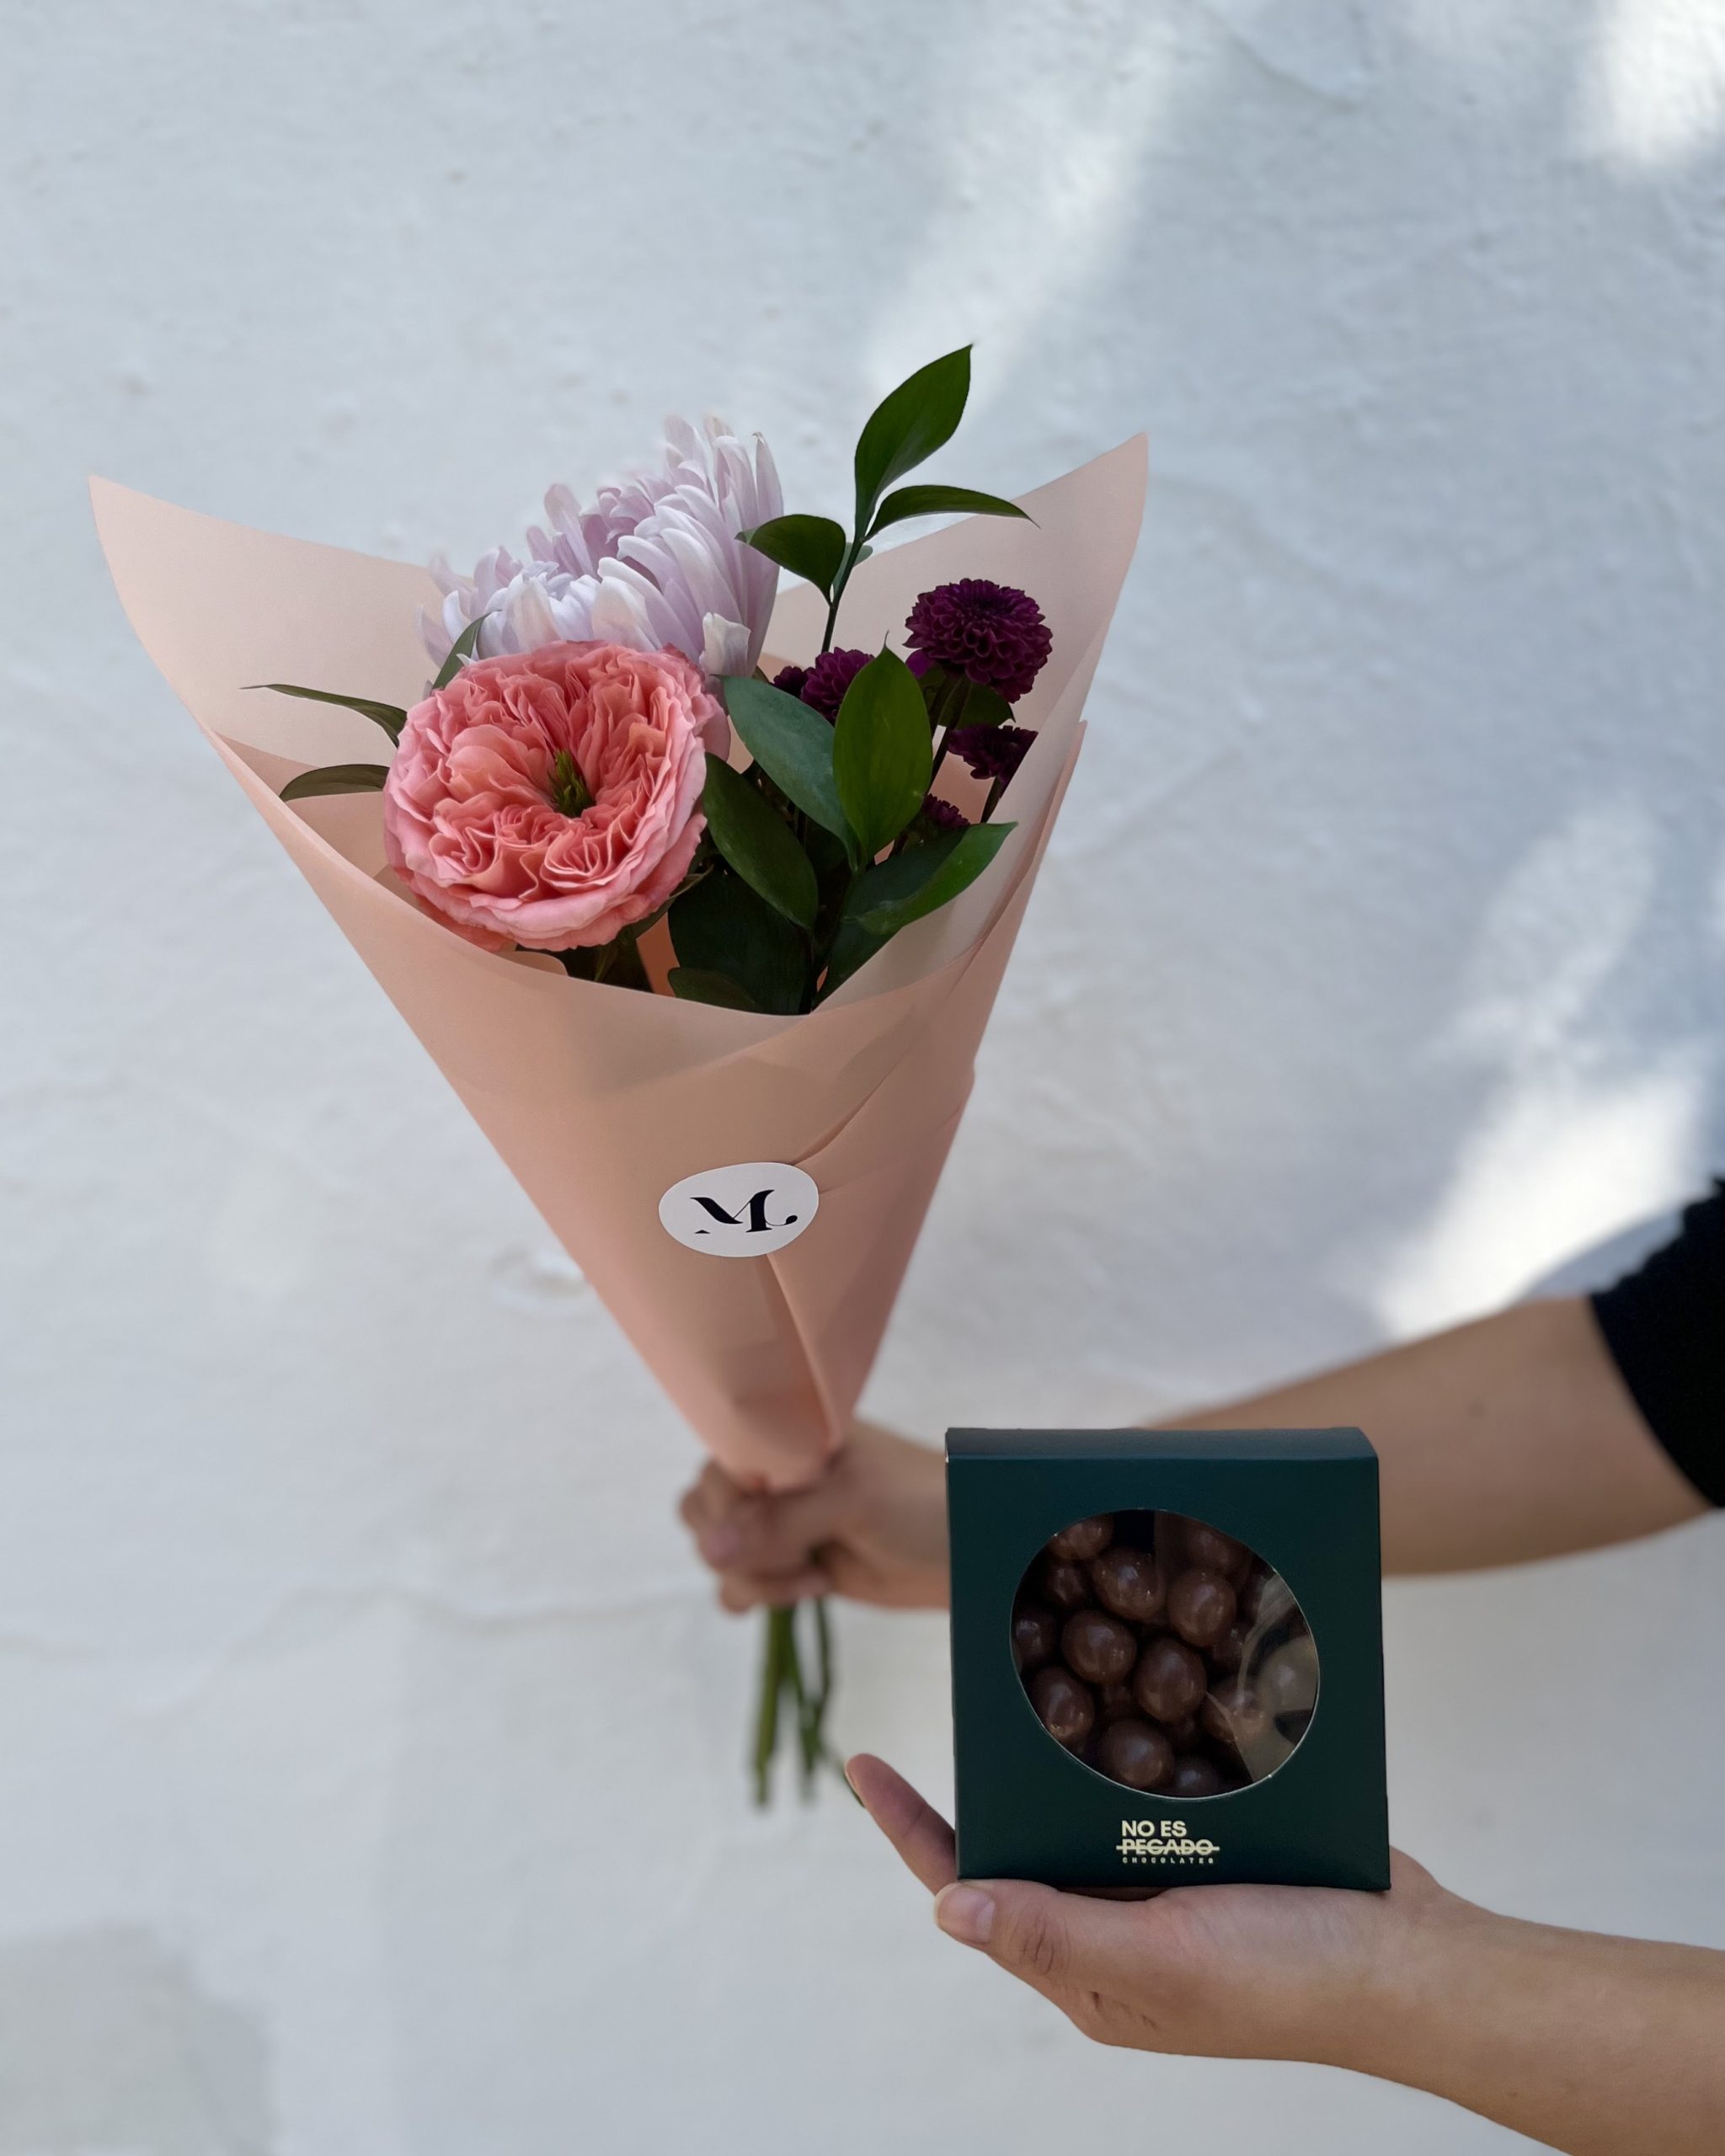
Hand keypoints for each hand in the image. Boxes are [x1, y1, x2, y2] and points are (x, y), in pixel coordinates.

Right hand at [679, 1421, 948, 1610]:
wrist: (969, 1551)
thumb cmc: (918, 1502)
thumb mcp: (851, 1500)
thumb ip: (779, 1522)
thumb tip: (707, 1549)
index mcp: (784, 1439)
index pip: (714, 1467)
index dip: (726, 1506)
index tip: (764, 1529)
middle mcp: (774, 1477)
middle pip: (704, 1514)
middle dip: (740, 1546)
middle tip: (797, 1551)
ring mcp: (780, 1524)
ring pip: (718, 1556)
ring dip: (756, 1577)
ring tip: (812, 1573)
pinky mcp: (789, 1566)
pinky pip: (738, 1587)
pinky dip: (761, 1596)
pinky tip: (814, 1587)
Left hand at [849, 1756, 1724, 2154]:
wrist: (1415, 1964)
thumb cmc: (1289, 1979)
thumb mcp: (1164, 1963)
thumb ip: (1058, 1935)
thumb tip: (949, 1909)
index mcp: (1085, 1963)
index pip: (969, 1887)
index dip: (910, 1826)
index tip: (859, 1759)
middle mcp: (1112, 1922)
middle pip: (1020, 1834)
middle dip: (984, 1763)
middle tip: (963, 1675)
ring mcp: (1164, 1881)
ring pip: (1082, 1797)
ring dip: (1058, 1733)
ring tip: (1032, 1654)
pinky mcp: (1216, 1840)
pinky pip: (1151, 1782)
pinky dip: (1133, 1730)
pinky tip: (1129, 1671)